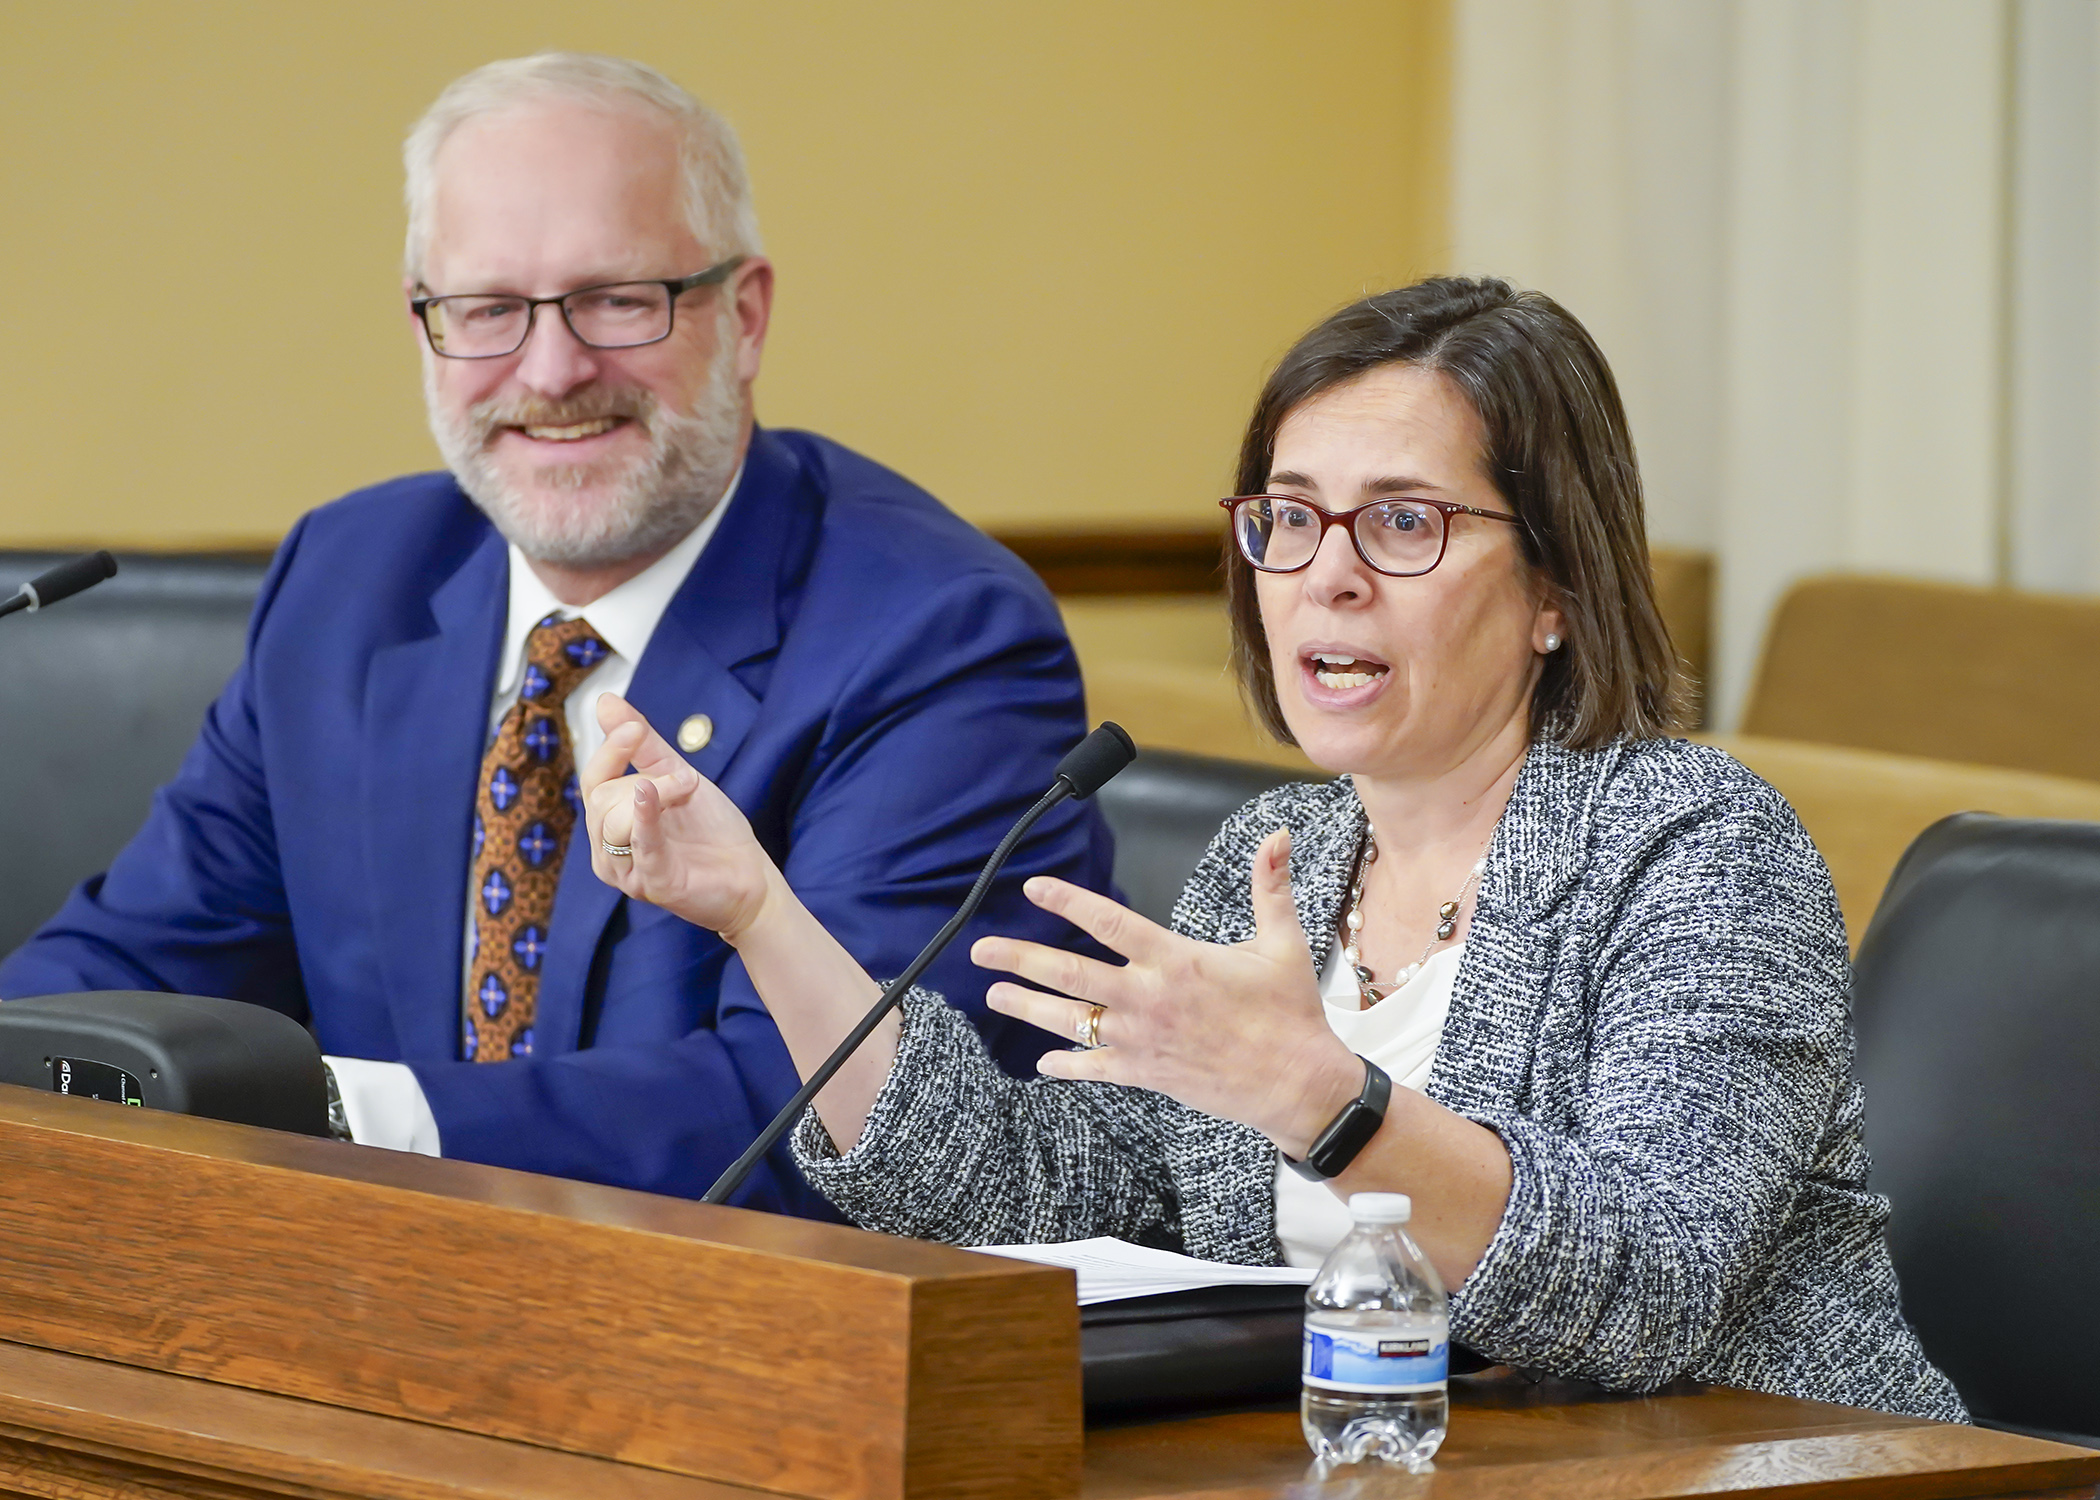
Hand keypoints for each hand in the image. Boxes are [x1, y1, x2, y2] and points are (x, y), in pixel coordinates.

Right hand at [580, 695, 776, 941]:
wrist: (749, 872)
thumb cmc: (710, 828)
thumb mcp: (676, 776)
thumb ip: (642, 744)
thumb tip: (605, 701)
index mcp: (610, 823)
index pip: (592, 780)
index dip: (610, 751)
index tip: (634, 728)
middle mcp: (608, 851)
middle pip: (602, 799)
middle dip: (646, 778)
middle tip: (687, 779)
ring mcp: (628, 872)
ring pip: (613, 822)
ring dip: (658, 794)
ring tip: (690, 790)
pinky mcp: (654, 886)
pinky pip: (641, 846)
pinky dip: (644, 817)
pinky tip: (649, 795)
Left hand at [970, 828, 1364, 1155]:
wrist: (1295, 1084)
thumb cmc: (1289, 1014)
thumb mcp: (1282, 942)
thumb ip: (1270, 886)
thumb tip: (1276, 836)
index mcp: (1175, 961)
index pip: (1109, 922)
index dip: (1067, 902)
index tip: (1034, 887)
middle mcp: (1148, 999)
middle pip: (1069, 974)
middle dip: (1020, 959)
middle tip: (982, 950)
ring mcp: (1141, 1039)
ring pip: (1070, 1021)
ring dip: (1028, 1007)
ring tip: (995, 994)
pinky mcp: (1145, 1074)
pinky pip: (1095, 1068)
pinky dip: (1067, 1064)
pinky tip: (1043, 1062)